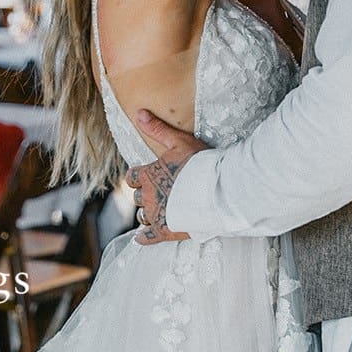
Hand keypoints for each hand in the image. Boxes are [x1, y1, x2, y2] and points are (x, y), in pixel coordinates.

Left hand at [123, 109, 207, 244]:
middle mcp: (148, 196)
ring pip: (141, 216)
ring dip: (146, 213)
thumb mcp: (179, 142)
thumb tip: (139, 113)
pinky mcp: (165, 231)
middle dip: (144, 194)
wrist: (218, 191)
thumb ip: (157, 129)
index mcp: (148, 174)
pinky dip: (143, 237)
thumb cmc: (201, 164)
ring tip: (157, 211)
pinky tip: (142, 237)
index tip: (143, 176)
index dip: (137, 176)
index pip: (132, 176)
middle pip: (136, 197)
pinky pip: (147, 238)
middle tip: (156, 193)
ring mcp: (156, 215)